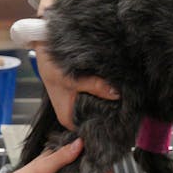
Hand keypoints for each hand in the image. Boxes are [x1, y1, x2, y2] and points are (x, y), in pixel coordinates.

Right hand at [32, 0, 121, 129]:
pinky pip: (97, 92)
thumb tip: (117, 94)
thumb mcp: (70, 78)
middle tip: (129, 102)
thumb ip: (93, 86)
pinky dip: (105, 88)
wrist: (43, 44)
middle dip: (110, 108)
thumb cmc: (49, 64)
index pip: (90, 128)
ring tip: (126, 92)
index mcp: (68, 117)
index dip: (106, 124)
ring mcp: (79, 101)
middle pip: (97, 115)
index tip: (123, 117)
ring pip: (99, 103)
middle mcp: (74, 112)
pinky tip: (116, 83)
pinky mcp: (83, 89)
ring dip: (109, 97)